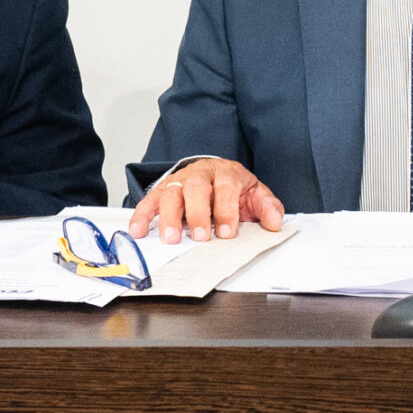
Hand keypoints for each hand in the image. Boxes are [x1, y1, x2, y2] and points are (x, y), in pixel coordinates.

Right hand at [127, 158, 284, 243]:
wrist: (216, 173)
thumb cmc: (235, 188)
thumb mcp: (256, 194)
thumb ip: (267, 207)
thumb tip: (275, 223)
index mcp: (226, 173)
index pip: (226, 187)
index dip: (226, 210)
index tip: (227, 232)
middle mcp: (201, 174)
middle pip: (196, 188)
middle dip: (198, 213)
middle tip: (201, 237)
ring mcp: (180, 181)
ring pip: (170, 193)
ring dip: (169, 217)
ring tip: (170, 239)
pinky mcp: (163, 190)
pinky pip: (150, 200)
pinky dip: (141, 214)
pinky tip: (138, 230)